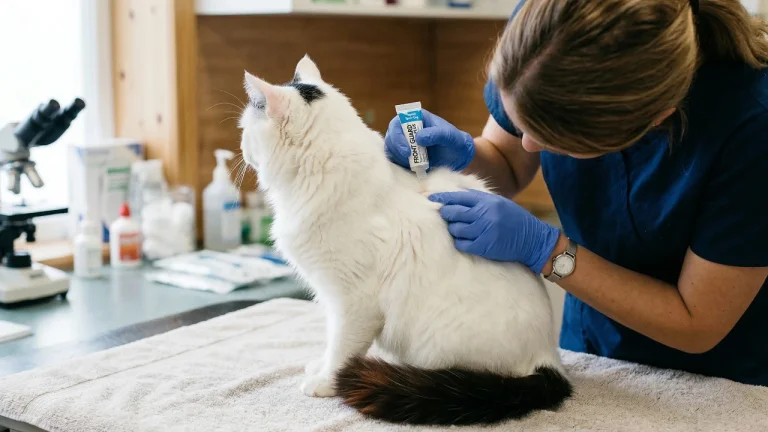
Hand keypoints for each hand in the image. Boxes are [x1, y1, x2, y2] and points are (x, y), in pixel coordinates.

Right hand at [384, 110, 474, 171]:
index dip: (397, 135)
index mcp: (416, 118)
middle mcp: (406, 129)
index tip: (407, 150)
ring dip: (399, 158)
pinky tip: (413, 168)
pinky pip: (395, 160)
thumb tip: (418, 137)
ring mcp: (404, 142)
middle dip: (397, 149)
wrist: (458, 156)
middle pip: (391, 137)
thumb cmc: (454, 141)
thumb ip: (436, 134)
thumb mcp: (449, 136)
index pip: (398, 123)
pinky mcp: (404, 155)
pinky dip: (400, 165)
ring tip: (414, 164)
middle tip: (408, 159)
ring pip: (391, 149)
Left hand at [429, 190, 560, 273]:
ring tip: (461, 230)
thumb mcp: (499, 203)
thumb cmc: (514, 220)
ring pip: (455, 229)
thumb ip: (479, 200)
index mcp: (487, 201)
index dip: (442, 197)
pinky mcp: (484, 246)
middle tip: (444, 215)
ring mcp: (484, 231)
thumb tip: (455, 198)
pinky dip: (460, 242)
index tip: (428, 198)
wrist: (533, 239)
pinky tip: (466, 240)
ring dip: (454, 229)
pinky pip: (462, 243)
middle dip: (445, 213)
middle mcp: (484, 214)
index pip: (458, 197)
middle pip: (453, 212)